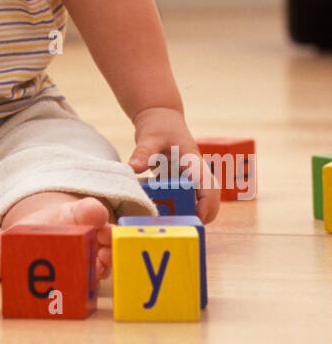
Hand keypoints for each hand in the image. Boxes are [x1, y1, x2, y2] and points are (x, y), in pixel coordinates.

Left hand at [129, 107, 220, 222]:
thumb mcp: (150, 137)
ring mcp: (189, 176)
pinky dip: (178, 206)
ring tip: (176, 226)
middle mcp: (195, 171)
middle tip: (188, 228)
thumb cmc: (159, 125)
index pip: (208, 184)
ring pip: (199, 198)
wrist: (160, 116)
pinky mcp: (180, 179)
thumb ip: (143, 152)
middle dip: (205, 213)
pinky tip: (164, 216)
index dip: (208, 202)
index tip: (199, 217)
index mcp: (194, 161)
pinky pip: (184, 196)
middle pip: (210, 195)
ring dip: (192, 212)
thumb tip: (133, 168)